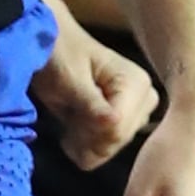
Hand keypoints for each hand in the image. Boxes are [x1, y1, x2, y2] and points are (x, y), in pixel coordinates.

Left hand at [33, 0, 158, 170]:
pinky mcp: (122, 123)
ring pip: (108, 149)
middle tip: (68, 112)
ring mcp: (135, 113)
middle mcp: (144, 99)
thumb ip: (91, 102)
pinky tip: (74, 126)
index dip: (89, 130)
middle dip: (85, 135)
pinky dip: (84, 143)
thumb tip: (112, 123)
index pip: (118, 129)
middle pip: (115, 142)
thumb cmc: (58, 53)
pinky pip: (104, 150)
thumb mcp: (70, 77)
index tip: (69, 113)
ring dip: (83, 139)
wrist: (50, 45)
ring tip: (70, 115)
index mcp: (137, 83)